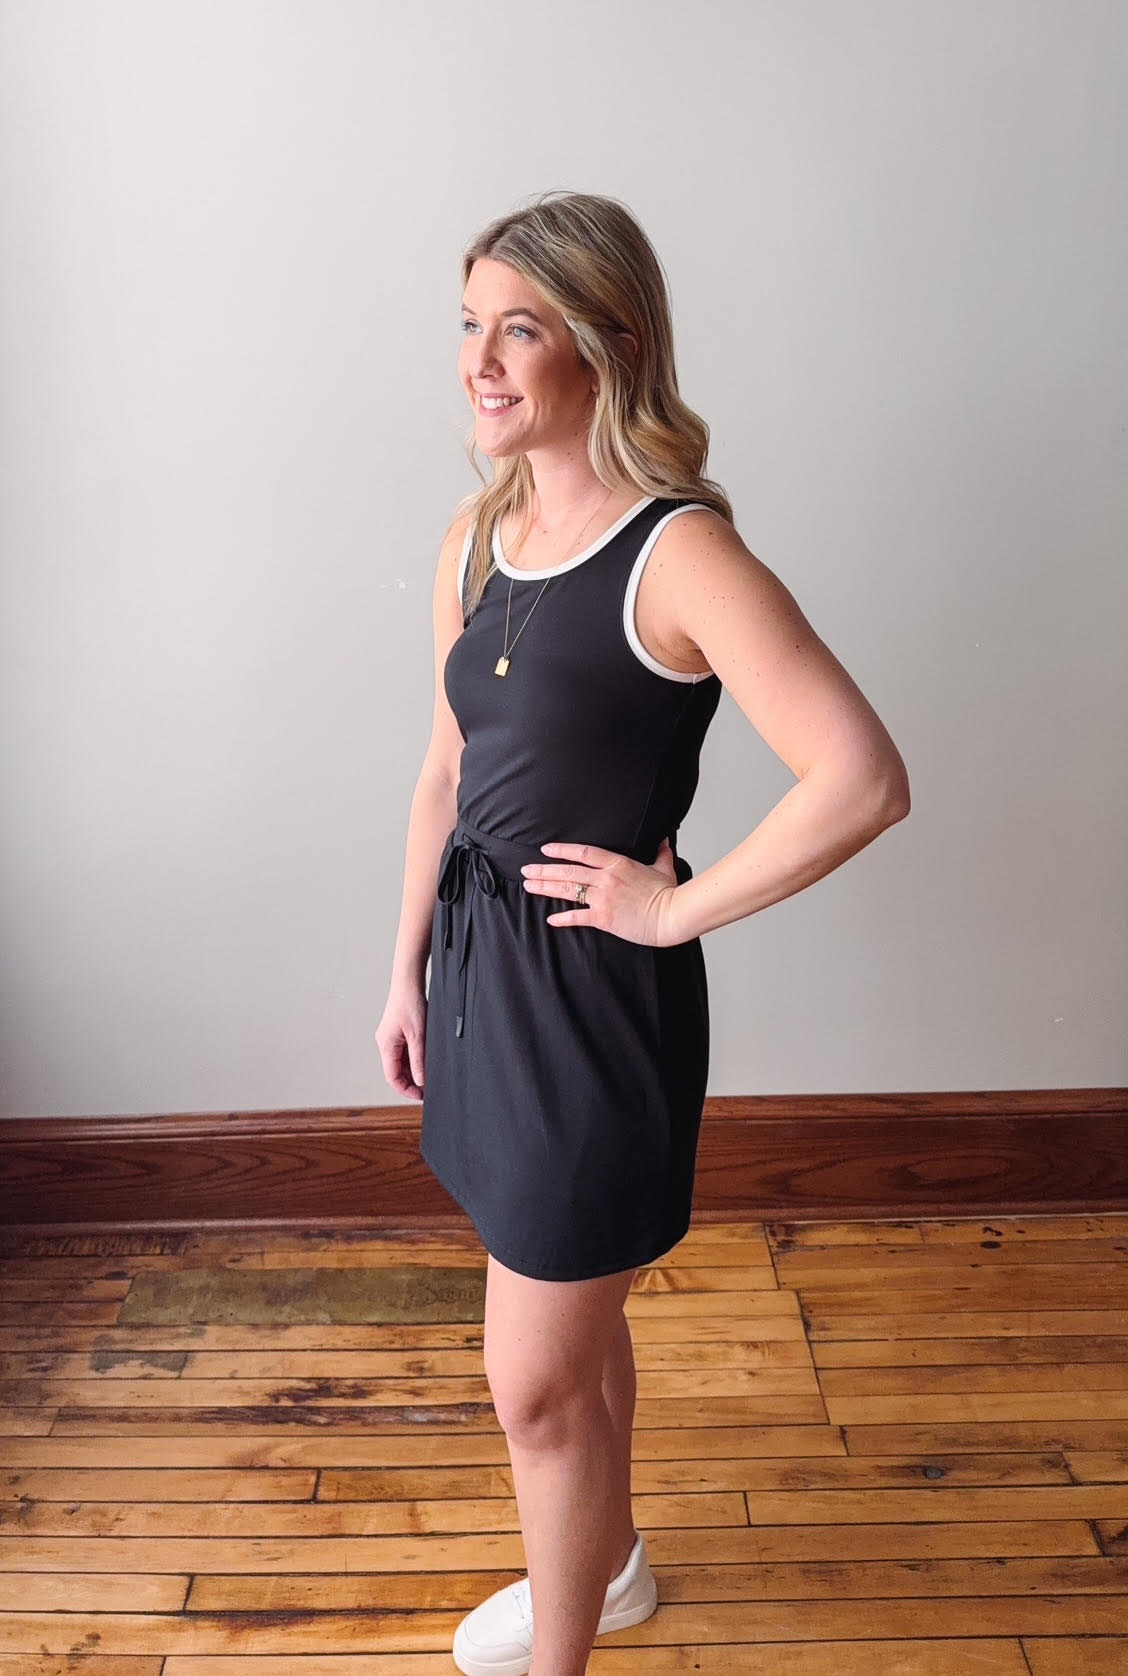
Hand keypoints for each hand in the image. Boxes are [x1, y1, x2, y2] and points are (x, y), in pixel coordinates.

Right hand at [374, 984, 426, 1099]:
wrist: (409, 982)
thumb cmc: (411, 1003)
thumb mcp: (419, 1036)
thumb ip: (419, 1060)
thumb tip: (420, 1081)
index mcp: (386, 1046)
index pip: (392, 1077)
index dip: (406, 1090)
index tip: (421, 1096)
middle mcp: (385, 1043)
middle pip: (396, 1071)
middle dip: (411, 1081)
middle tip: (429, 1087)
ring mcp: (391, 1038)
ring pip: (401, 1062)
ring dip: (414, 1069)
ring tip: (430, 1073)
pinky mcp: (398, 1032)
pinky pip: (404, 1052)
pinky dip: (415, 1058)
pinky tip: (426, 1059)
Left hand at [520, 836, 682, 947]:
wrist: (671, 915)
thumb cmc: (668, 893)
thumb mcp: (664, 868)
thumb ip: (661, 853)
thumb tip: (664, 840)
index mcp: (618, 864)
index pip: (584, 852)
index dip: (563, 850)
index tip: (546, 849)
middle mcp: (606, 878)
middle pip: (568, 871)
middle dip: (544, 870)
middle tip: (526, 870)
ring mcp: (603, 898)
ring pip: (568, 890)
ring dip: (545, 887)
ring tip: (529, 886)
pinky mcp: (603, 918)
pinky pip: (577, 917)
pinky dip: (562, 918)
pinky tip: (550, 918)